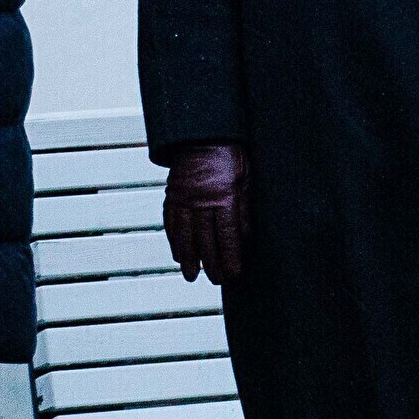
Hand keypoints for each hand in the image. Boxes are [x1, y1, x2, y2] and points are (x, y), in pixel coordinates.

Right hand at [163, 142, 249, 285]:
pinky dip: (175, 242)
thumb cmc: (231, 157)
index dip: (230, 257)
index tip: (233, 274)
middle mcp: (202, 202)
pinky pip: (171, 225)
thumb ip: (244, 210)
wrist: (202, 137)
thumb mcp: (247, 180)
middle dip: (211, 264)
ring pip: (185, 237)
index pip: (227, 235)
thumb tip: (246, 239)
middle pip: (206, 240)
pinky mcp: (171, 198)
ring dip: (188, 259)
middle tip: (216, 281)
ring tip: (192, 276)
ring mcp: (183, 201)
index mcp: (225, 197)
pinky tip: (178, 256)